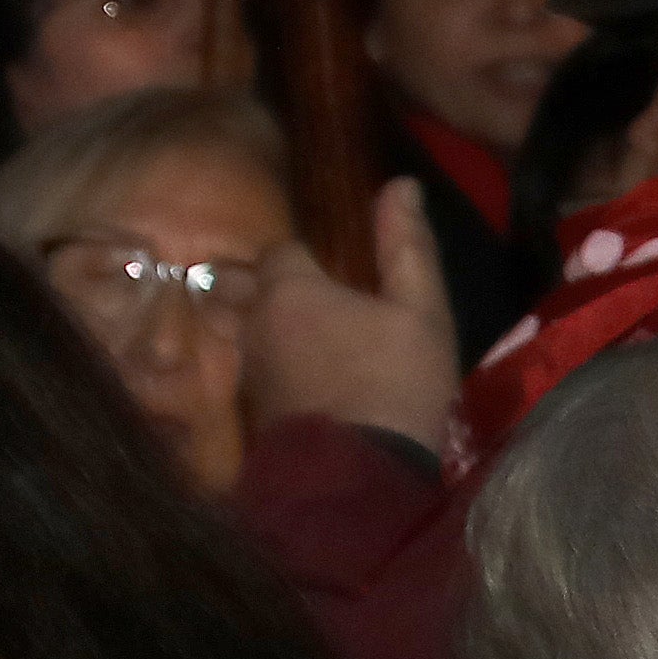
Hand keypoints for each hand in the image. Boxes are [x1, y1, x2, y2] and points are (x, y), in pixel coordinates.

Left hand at [257, 178, 466, 457]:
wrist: (360, 473)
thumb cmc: (396, 381)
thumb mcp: (421, 311)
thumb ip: (407, 246)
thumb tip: (401, 184)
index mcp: (288, 288)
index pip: (281, 251)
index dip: (306, 257)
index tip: (335, 272)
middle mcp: (253, 320)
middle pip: (240, 284)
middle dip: (260, 283)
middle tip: (306, 299)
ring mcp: (246, 365)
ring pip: (236, 325)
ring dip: (255, 322)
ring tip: (297, 332)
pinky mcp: (251, 406)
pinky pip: (246, 365)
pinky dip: (264, 359)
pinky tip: (296, 373)